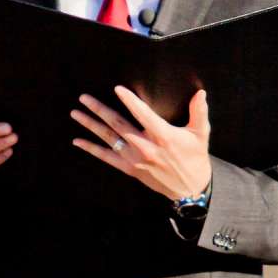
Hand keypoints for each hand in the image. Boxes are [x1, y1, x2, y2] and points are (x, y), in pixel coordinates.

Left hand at [72, 84, 212, 204]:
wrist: (189, 188)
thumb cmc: (195, 157)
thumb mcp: (201, 134)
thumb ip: (199, 112)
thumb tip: (200, 93)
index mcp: (163, 136)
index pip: (143, 114)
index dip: (130, 101)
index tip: (117, 89)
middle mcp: (146, 147)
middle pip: (118, 124)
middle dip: (99, 109)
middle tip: (83, 98)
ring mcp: (135, 159)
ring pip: (109, 138)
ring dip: (90, 125)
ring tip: (76, 113)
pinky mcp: (130, 169)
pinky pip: (107, 157)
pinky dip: (91, 149)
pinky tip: (78, 141)